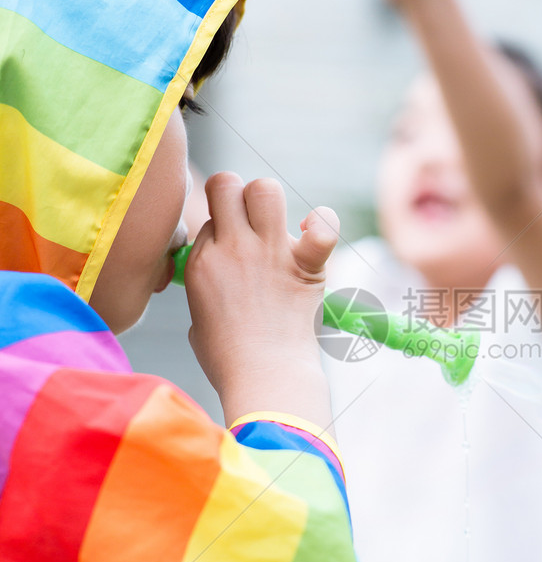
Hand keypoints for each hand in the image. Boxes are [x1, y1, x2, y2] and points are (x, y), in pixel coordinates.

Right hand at [185, 172, 339, 427]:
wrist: (264, 378)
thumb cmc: (229, 358)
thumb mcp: (198, 318)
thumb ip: (204, 285)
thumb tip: (216, 272)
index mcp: (201, 262)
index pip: (209, 217)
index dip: (221, 229)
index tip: (230, 252)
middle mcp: (233, 248)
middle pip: (226, 183)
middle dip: (237, 194)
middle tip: (250, 223)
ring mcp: (269, 253)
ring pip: (266, 190)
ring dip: (270, 200)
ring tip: (278, 225)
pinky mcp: (305, 266)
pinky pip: (322, 227)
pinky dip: (323, 224)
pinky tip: (314, 235)